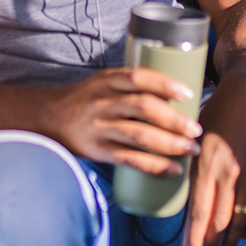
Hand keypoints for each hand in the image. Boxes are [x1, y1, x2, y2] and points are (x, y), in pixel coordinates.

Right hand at [45, 68, 203, 175]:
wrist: (49, 118)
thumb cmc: (88, 99)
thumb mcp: (105, 82)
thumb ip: (133, 87)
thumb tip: (177, 97)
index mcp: (108, 80)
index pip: (139, 77)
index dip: (165, 84)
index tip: (188, 93)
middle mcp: (103, 102)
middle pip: (144, 108)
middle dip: (174, 120)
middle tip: (196, 129)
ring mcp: (99, 127)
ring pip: (139, 135)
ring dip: (170, 144)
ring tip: (191, 149)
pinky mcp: (97, 150)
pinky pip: (128, 159)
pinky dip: (153, 165)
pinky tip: (172, 169)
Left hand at [183, 65, 245, 245]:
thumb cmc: (217, 112)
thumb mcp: (195, 138)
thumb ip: (191, 165)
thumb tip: (184, 194)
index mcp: (206, 165)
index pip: (198, 211)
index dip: (193, 237)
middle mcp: (228, 174)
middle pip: (219, 220)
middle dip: (210, 244)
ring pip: (240, 218)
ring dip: (231, 240)